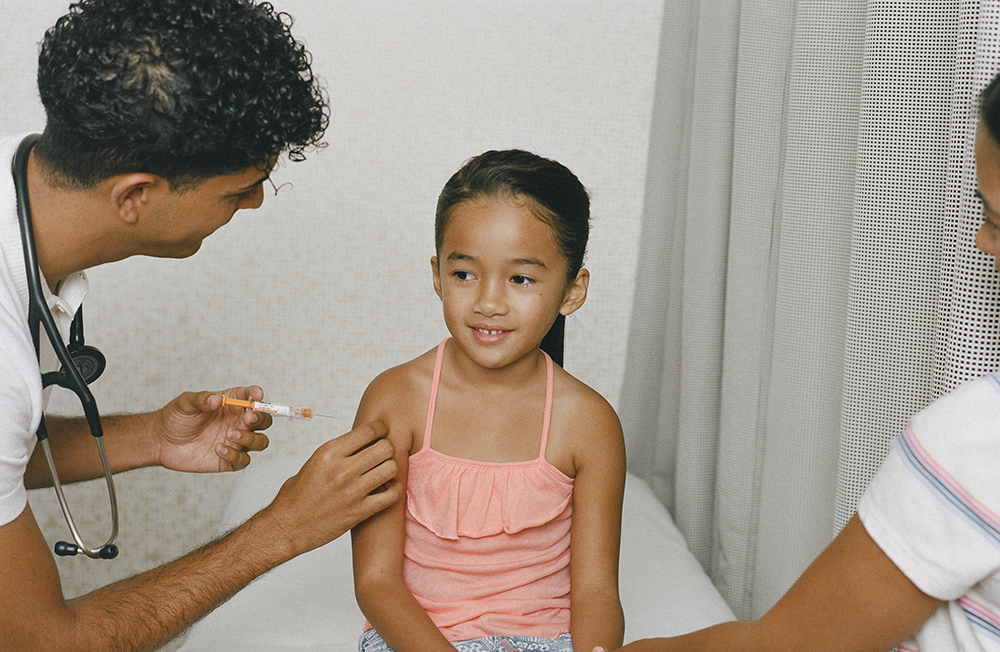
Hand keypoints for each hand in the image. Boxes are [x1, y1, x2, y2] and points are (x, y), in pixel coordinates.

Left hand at [155, 386, 271, 472]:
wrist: (161, 442)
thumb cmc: (175, 418)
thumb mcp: (186, 403)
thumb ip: (202, 399)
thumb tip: (218, 399)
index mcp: (232, 403)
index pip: (253, 397)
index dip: (258, 395)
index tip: (256, 396)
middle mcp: (238, 422)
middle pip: (264, 421)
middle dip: (261, 419)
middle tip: (248, 418)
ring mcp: (236, 442)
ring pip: (260, 442)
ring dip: (251, 438)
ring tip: (230, 434)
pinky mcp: (229, 460)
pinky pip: (243, 461)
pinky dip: (235, 455)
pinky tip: (218, 449)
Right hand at [262, 421, 399, 556]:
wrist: (287, 527)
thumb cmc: (297, 497)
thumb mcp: (313, 462)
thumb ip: (338, 452)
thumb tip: (360, 442)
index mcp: (329, 453)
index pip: (369, 431)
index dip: (381, 429)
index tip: (383, 432)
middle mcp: (342, 469)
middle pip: (385, 447)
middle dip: (387, 449)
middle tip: (383, 455)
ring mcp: (352, 491)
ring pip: (391, 468)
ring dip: (390, 469)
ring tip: (383, 473)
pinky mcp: (359, 511)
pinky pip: (391, 495)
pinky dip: (393, 491)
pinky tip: (386, 491)